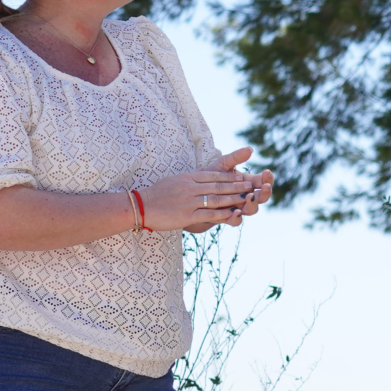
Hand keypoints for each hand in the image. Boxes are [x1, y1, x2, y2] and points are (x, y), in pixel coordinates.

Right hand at [141, 153, 257, 233]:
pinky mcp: (187, 215)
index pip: (213, 176)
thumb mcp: (174, 181)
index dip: (229, 177)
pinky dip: (223, 214)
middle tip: (250, 185)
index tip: (242, 176)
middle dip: (236, 186)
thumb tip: (201, 176)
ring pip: (216, 199)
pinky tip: (234, 214)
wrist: (140, 206)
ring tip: (247, 198)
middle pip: (218, 186)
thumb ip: (189, 180)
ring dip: (234, 199)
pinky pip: (209, 214)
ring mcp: (189, 201)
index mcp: (188, 178)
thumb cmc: (156, 195)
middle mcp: (190, 188)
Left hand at [181, 148, 274, 231]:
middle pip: (261, 197)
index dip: (267, 178)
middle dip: (265, 192)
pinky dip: (237, 217)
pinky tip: (236, 211)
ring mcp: (238, 208)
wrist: (192, 194)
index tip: (267, 172)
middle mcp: (245, 197)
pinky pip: (235, 221)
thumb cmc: (209, 177)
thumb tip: (250, 149)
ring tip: (250, 196)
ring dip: (252, 204)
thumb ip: (235, 158)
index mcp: (247, 184)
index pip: (263, 182)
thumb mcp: (221, 165)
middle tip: (265, 186)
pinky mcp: (226, 218)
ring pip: (251, 210)